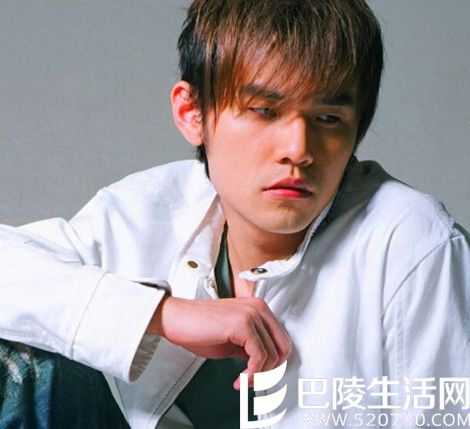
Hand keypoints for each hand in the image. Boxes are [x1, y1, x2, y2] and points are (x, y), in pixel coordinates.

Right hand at [148, 295, 291, 389]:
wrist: (176, 319)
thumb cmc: (198, 327)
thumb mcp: (233, 339)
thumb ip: (251, 346)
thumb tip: (264, 364)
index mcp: (258, 308)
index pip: (281, 340)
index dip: (274, 363)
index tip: (262, 375)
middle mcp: (258, 308)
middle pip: (283, 348)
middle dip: (270, 371)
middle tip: (255, 381)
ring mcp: (252, 314)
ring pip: (272, 355)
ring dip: (258, 376)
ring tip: (243, 381)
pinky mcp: (242, 324)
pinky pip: (259, 357)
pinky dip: (251, 374)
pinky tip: (240, 378)